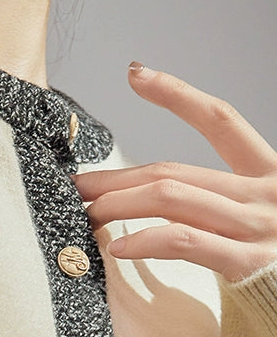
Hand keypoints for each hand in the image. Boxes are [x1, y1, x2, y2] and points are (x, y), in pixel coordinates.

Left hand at [72, 63, 276, 284]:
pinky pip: (186, 241)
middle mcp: (265, 194)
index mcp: (268, 176)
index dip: (177, 95)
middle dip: (118, 178)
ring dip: (119, 205)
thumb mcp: (256, 223)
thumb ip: (219, 208)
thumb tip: (154, 201)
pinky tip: (118, 247)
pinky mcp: (250, 262)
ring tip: (87, 214)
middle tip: (77, 185)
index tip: (137, 74)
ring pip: (172, 199)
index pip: (221, 121)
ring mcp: (258, 226)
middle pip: (176, 172)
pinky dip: (146, 241)